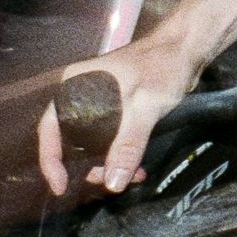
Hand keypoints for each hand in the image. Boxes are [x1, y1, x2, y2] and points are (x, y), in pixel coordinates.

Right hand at [33, 34, 197, 196]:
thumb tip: (113, 183)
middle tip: (110, 183)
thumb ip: (127, 146)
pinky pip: (108, 140)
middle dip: (89, 167)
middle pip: (72, 142)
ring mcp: (97, 102)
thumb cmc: (162, 67)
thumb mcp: (144, 108)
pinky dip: (119, 155)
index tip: (59, 188)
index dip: (51, 161)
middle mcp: (80, 94)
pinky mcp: (115, 110)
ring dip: (108, 164)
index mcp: (75, 86)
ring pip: (91, 144)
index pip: (50, 130)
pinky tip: (136, 168)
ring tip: (132, 176)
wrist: (187, 49)